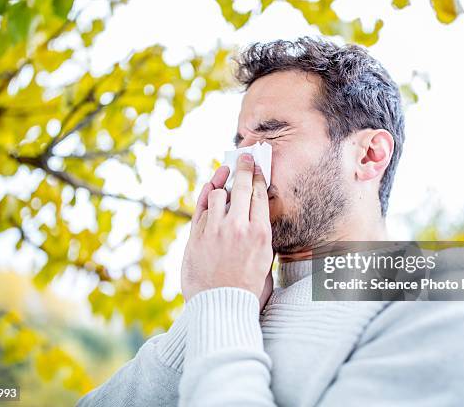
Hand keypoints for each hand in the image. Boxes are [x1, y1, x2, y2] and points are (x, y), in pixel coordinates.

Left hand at [181, 153, 273, 305]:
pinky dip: (206, 196)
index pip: (259, 193)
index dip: (258, 176)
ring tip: (226, 181)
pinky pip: (201, 208)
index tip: (258, 167)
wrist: (221, 307)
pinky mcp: (196, 236)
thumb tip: (258, 216)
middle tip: (245, 157)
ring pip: (218, 194)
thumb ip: (262, 237)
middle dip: (244, 167)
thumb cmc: (248, 289)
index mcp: (260, 233)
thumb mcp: (266, 262)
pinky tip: (211, 188)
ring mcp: (215, 230)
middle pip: (241, 186)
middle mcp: (238, 227)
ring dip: (222, 186)